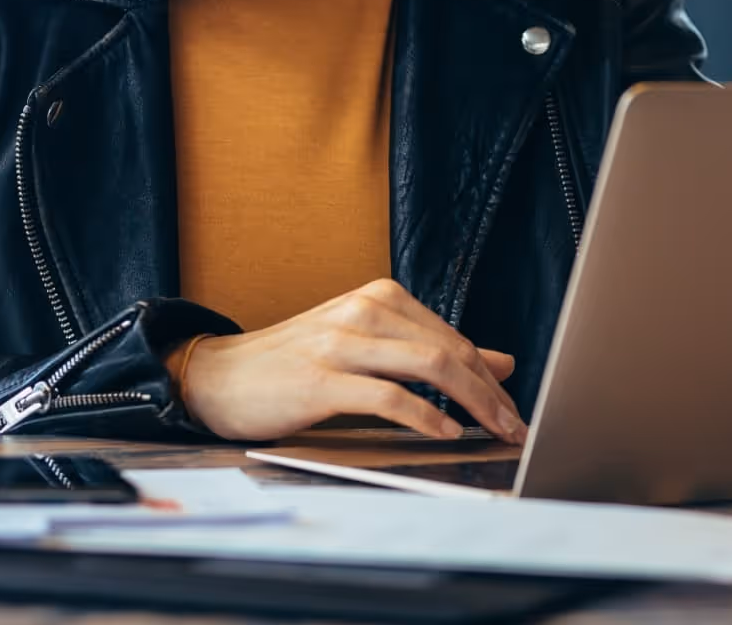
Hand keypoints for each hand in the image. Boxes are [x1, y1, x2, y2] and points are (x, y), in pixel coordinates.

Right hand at [175, 279, 526, 443]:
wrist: (216, 375)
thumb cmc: (297, 364)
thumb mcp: (370, 346)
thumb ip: (430, 351)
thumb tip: (501, 362)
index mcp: (382, 298)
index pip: (455, 338)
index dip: (490, 377)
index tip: (513, 408)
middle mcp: (367, 310)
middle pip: (451, 351)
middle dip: (491, 393)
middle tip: (515, 426)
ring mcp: (343, 342)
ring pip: (430, 367)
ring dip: (472, 403)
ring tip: (492, 431)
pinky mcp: (322, 379)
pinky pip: (389, 397)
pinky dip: (425, 416)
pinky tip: (444, 432)